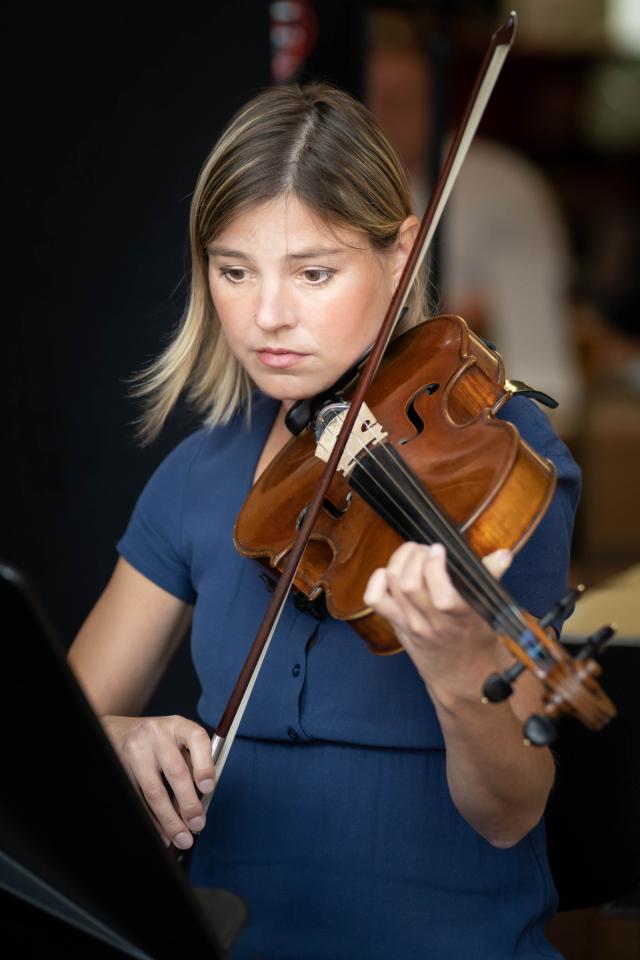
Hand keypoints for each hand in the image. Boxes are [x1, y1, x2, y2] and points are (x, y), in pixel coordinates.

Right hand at [100, 714, 215, 849]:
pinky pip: (139, 799)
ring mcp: (137, 751)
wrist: (119, 731)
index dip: (204, 764)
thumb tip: (202, 801)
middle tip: (197, 825)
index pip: (196, 739)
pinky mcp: (121, 768)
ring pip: (155, 791)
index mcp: (178, 725)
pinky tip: (162, 832)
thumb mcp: (177, 740)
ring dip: (169, 819)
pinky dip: (152, 820)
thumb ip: (191, 763)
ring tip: (182, 838)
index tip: (208, 789)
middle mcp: (158, 734)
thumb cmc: (158, 741)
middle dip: (188, 804)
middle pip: (176, 771)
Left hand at [363, 542, 511, 702]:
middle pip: (409, 584)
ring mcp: (410, 624)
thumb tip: (503, 554)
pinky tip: (390, 572)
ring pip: (392, 585)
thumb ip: (490, 578)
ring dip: (399, 560)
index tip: (440, 549)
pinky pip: (375, 599)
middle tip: (425, 550)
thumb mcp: (488, 611)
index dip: (435, 564)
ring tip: (412, 554)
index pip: (441, 594)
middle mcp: (431, 622)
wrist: (460, 678)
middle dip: (415, 556)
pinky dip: (377, 580)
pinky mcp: (396, 624)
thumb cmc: (476, 640)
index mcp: (458, 618)